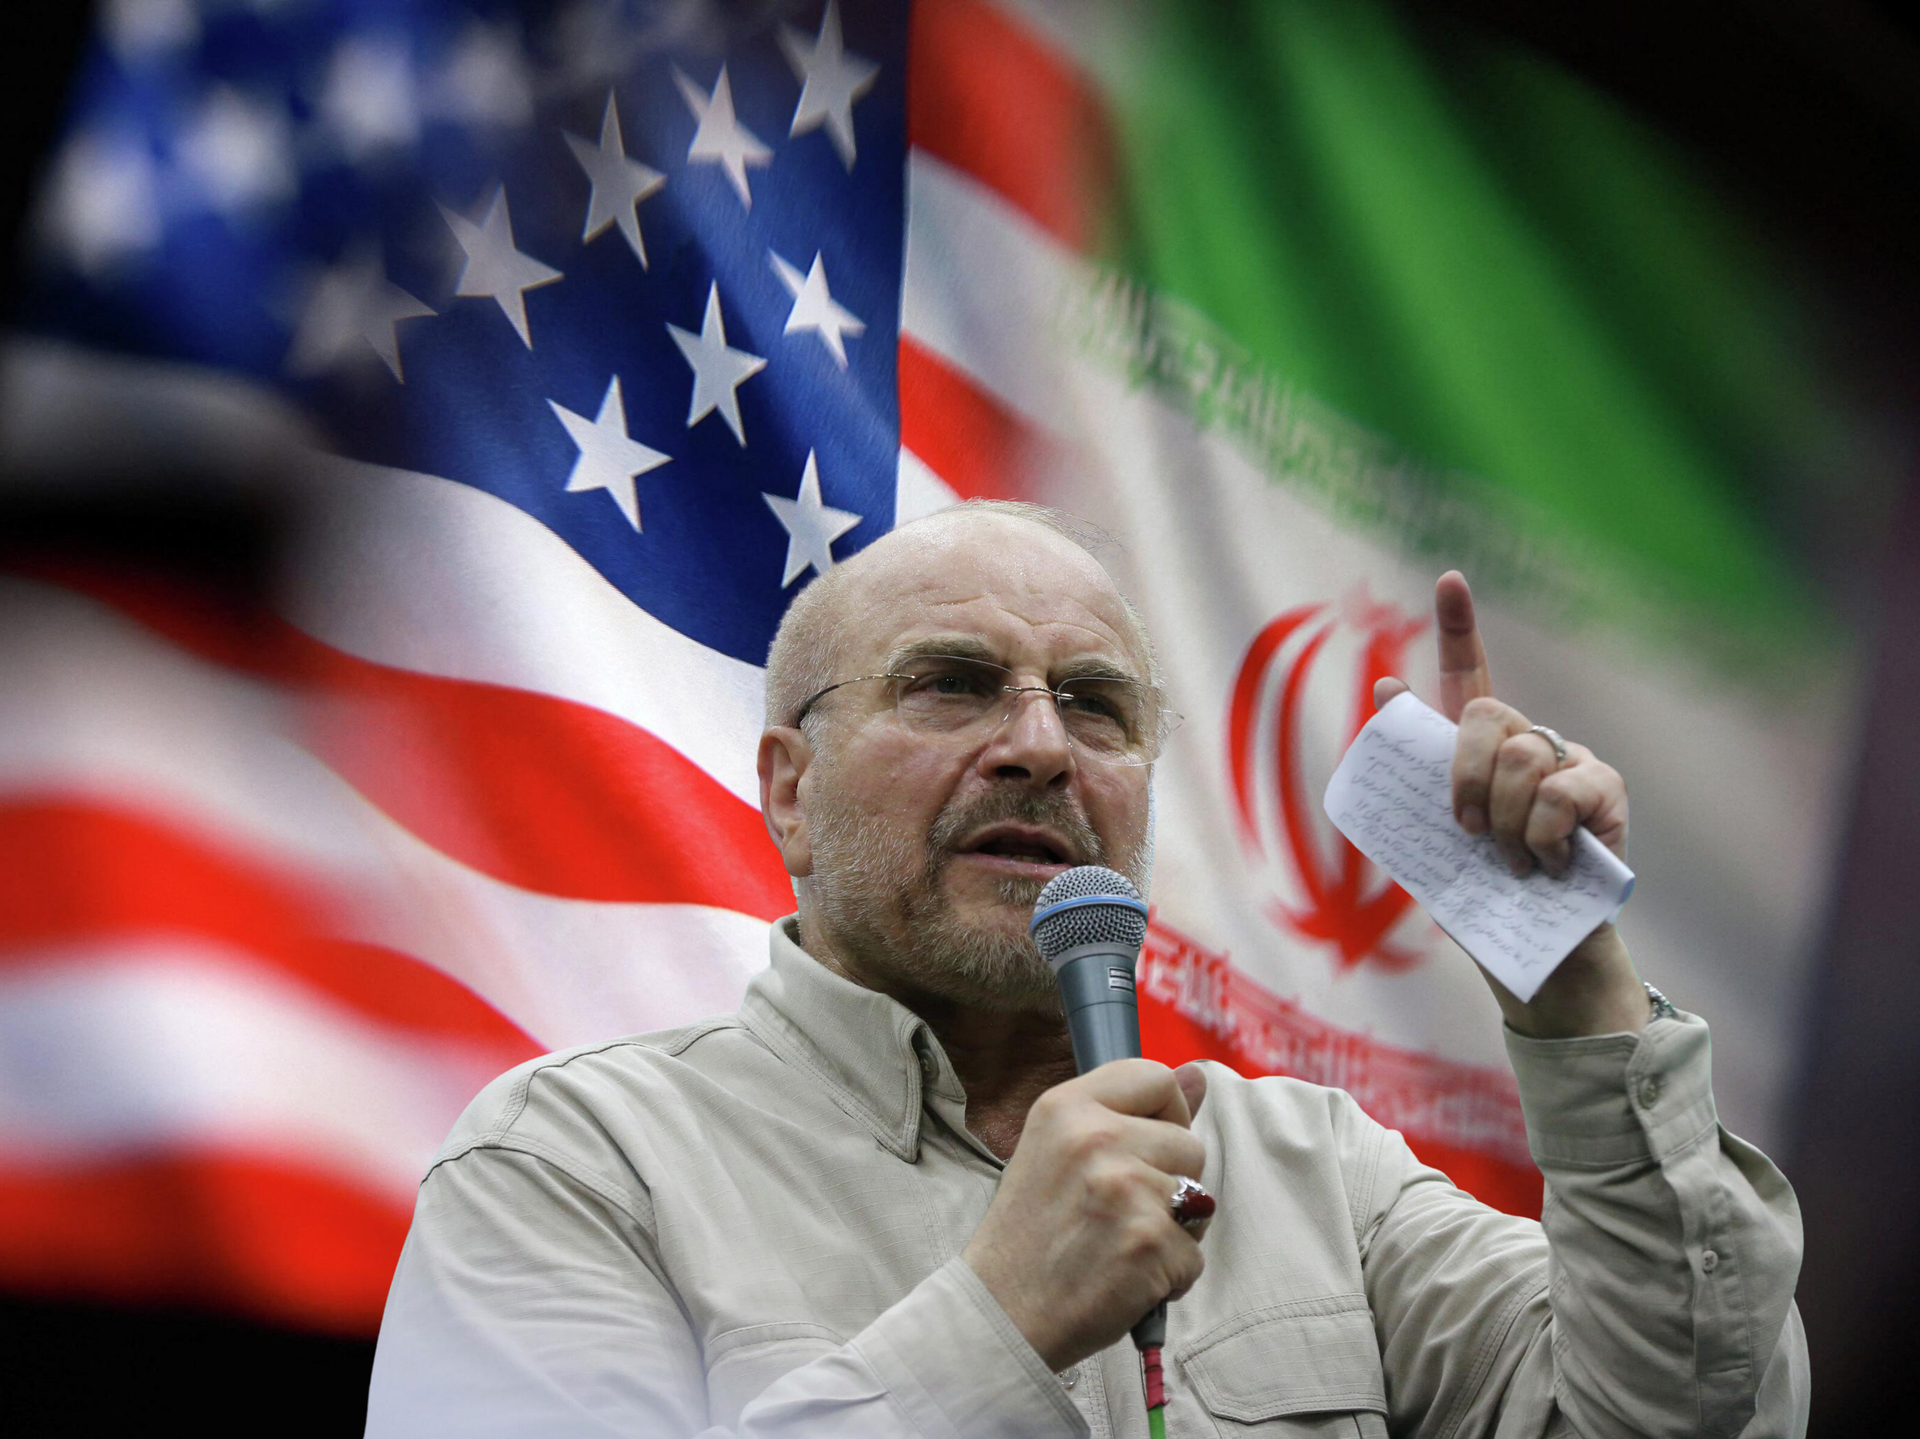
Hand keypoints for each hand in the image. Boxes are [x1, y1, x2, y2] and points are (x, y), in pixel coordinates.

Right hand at [962, 1060, 1209, 1371]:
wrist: (1001, 1313)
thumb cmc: (1030, 1235)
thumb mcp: (1059, 1151)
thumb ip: (1127, 1113)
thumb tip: (1199, 1075)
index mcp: (1066, 1106)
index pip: (1154, 1076)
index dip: (1165, 1113)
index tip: (1144, 1147)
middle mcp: (1095, 1137)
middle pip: (1188, 1143)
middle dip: (1169, 1182)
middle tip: (1116, 1213)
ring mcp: (1125, 1188)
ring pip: (1199, 1200)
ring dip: (1171, 1232)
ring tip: (1117, 1246)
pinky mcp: (1149, 1241)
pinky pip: (1193, 1254)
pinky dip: (1169, 1276)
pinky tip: (1123, 1279)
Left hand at [1374, 571, 1649, 1038]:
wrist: (1533, 953)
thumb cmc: (1480, 895)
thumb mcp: (1432, 834)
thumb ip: (1419, 769)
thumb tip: (1388, 688)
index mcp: (1478, 749)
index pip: (1465, 674)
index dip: (1457, 626)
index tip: (1449, 578)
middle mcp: (1527, 742)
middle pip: (1484, 716)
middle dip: (1463, 777)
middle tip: (1470, 833)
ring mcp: (1569, 762)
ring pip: (1519, 755)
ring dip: (1505, 820)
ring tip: (1514, 862)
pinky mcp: (1605, 792)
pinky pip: (1561, 789)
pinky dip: (1543, 832)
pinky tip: (1549, 862)